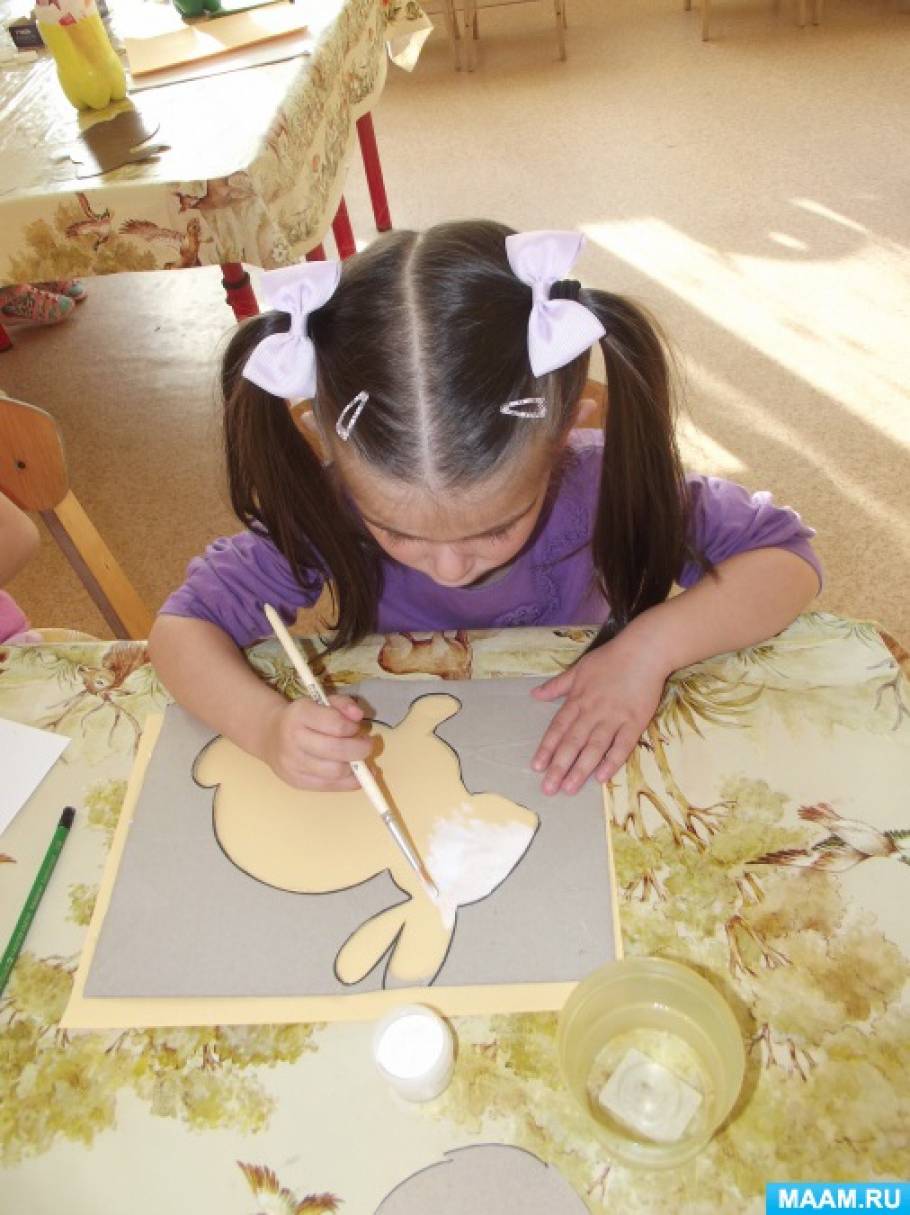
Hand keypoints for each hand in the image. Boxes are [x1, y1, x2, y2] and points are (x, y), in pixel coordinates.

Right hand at [259, 693, 372, 790]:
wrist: (270, 735)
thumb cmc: (303, 717)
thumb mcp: (321, 701)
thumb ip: (343, 704)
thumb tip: (358, 716)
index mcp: (300, 714)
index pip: (335, 724)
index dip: (352, 727)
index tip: (356, 727)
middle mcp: (293, 739)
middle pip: (336, 751)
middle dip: (360, 749)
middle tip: (367, 745)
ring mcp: (293, 764)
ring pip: (335, 772)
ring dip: (356, 767)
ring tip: (358, 759)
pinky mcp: (296, 782)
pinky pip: (329, 786)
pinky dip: (349, 782)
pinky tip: (356, 775)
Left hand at [530, 635, 669, 795]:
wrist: (644, 652)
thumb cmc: (610, 659)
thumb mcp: (579, 669)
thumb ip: (557, 686)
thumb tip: (535, 695)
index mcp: (578, 699)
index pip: (558, 728)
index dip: (547, 748)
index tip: (536, 767)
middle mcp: (593, 712)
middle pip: (573, 743)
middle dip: (559, 767)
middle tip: (548, 789)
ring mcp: (614, 719)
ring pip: (594, 748)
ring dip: (580, 769)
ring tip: (569, 789)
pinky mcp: (635, 723)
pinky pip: (622, 746)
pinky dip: (611, 762)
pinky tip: (601, 777)